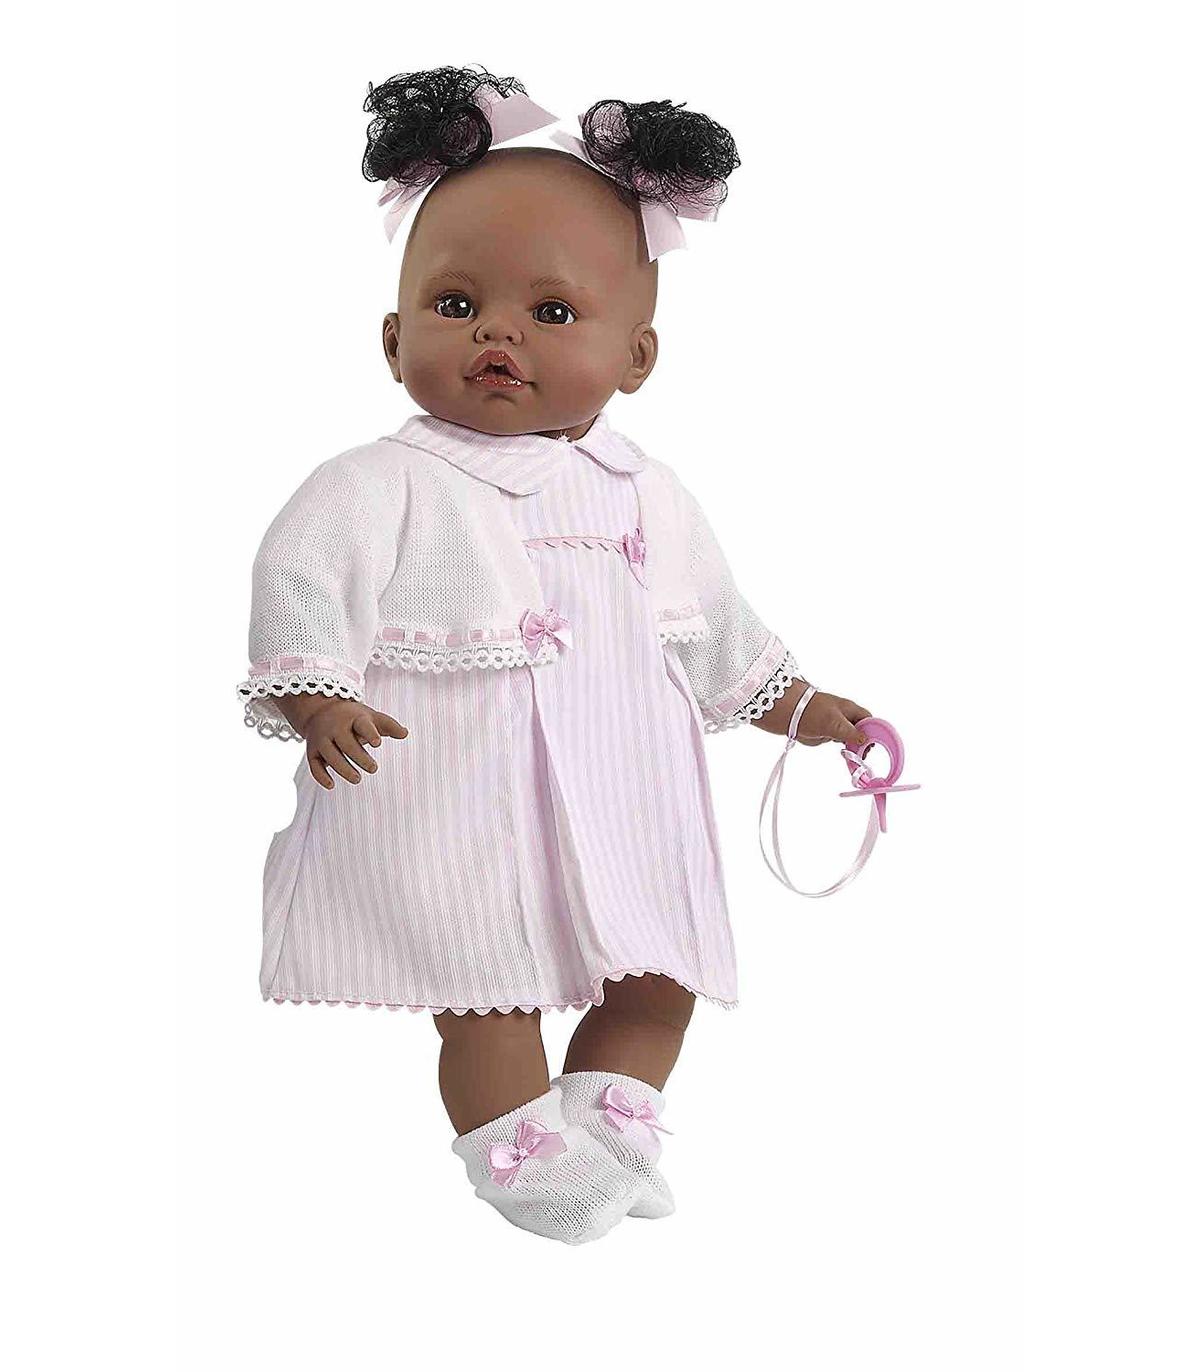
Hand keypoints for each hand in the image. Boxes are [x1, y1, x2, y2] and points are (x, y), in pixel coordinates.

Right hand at [278, 695, 407, 788]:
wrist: (320, 711)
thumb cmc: (353, 718)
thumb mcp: (371, 717)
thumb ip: (389, 725)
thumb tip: (405, 733)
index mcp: (353, 718)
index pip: (362, 724)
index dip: (369, 733)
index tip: (378, 743)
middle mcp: (335, 728)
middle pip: (346, 743)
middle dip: (359, 756)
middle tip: (374, 769)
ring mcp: (322, 739)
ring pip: (330, 755)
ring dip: (343, 768)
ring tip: (357, 779)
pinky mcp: (312, 751)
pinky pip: (314, 765)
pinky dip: (321, 776)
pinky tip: (332, 786)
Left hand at [791, 690, 871, 748]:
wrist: (792, 715)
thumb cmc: (813, 712)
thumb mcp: (835, 724)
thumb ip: (851, 733)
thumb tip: (865, 739)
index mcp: (850, 709)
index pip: (868, 719)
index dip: (873, 730)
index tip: (874, 743)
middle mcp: (845, 717)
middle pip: (862, 729)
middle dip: (865, 741)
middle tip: (865, 754)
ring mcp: (837, 725)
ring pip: (852, 737)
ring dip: (856, 746)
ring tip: (858, 757)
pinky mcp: (829, 733)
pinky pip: (842, 741)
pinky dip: (847, 748)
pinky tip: (848, 755)